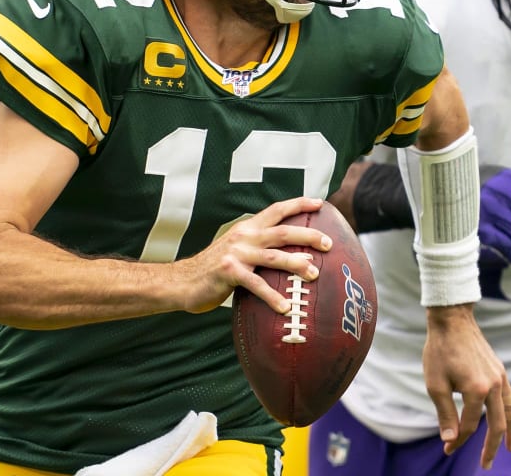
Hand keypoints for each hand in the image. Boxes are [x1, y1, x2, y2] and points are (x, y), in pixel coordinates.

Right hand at [176, 196, 329, 313]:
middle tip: (329, 243)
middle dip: (308, 235)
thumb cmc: (215, 270)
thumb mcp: (238, 250)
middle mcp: (244, 236)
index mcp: (248, 228)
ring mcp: (236, 253)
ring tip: (314, 274)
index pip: (277, 210)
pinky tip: (285, 307)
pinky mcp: (229, 272)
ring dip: (296, 264)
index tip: (320, 203)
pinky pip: (256, 284)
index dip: (299, 204)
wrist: (182, 281)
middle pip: (282, 232)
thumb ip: (260, 248)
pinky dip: (272, 296)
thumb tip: (297, 256)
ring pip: (274, 256)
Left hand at [423, 304, 510, 468]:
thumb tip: (451, 440)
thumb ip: (445, 414)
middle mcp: (494, 385)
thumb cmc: (439, 351)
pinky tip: (509, 420)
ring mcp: (501, 377)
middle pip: (497, 424)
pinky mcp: (500, 371)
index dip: (458, 440)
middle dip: (491, 447)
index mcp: (477, 390)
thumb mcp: (435, 384)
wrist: (452, 320)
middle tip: (486, 465)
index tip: (447, 450)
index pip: (469, 425)